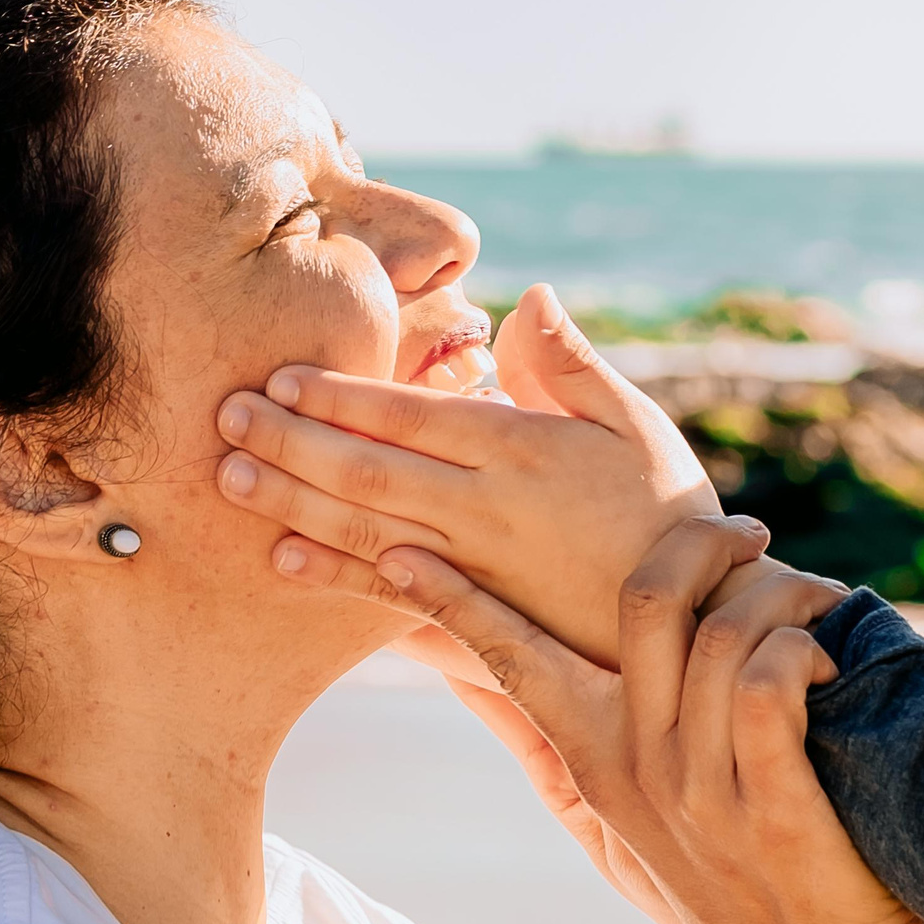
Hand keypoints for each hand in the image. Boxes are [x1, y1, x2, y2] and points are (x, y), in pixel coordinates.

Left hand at [216, 283, 723, 666]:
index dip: (344, 395)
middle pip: (372, 469)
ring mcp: (479, 571)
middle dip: (293, 439)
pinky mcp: (479, 621)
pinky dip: (334, 577)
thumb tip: (529, 296)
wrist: (698, 627)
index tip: (283, 374)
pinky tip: (281, 559)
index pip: (414, 416)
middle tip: (225, 413)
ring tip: (231, 475)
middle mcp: (491, 510)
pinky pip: (392, 596)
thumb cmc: (668, 514)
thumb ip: (571, 365)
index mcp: (524, 450)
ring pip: (368, 529)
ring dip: (293, 501)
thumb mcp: (635, 425)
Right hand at [298, 514, 923, 923]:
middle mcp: (636, 760)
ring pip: (722, 630)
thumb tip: (467, 671)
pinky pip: (767, 682)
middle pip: (644, 597)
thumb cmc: (713, 891)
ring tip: (811, 603)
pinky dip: (800, 649)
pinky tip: (824, 661)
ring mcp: (700, 785)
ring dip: (779, 597)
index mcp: (588, 752)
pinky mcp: (771, 804)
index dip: (450, 597)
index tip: (398, 550)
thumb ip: (539, 741)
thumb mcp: (603, 821)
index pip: (505, 655)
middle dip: (699, 539)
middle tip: (744, 533)